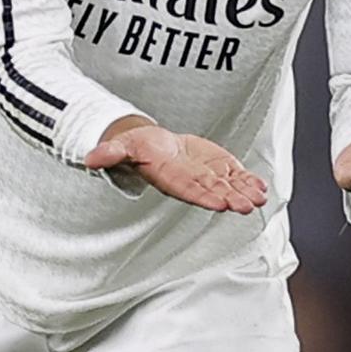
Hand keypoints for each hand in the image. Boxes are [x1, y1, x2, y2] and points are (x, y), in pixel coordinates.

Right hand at [85, 121, 267, 214]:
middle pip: (212, 191)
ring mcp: (206, 176)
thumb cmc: (137, 147)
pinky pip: (234, 175)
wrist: (154, 145)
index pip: (188, 190)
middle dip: (230, 198)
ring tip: (261, 197)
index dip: (204, 196)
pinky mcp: (217, 167)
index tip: (220, 203)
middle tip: (247, 206)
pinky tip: (261, 186)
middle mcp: (191, 181)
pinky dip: (248, 180)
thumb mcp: (123, 146)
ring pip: (228, 186)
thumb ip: (110, 154)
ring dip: (244, 192)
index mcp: (170, 178)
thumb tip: (88, 160)